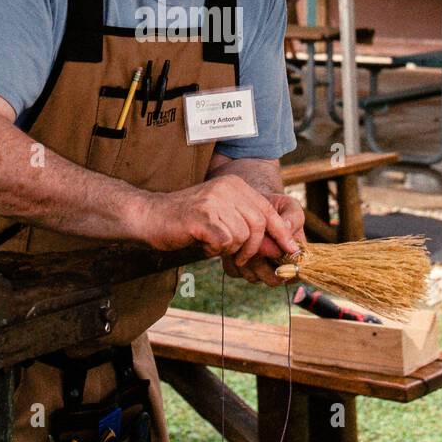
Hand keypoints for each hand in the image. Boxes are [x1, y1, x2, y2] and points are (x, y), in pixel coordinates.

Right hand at [147, 175, 295, 262]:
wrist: (149, 216)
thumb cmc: (186, 221)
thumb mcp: (222, 216)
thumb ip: (247, 226)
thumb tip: (279, 247)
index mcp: (234, 185)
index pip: (267, 210)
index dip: (281, 232)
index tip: (291, 249)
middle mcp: (227, 188)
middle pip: (258, 226)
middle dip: (252, 248)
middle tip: (237, 257)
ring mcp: (214, 201)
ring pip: (241, 237)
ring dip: (227, 248)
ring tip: (209, 242)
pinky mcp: (202, 217)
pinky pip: (224, 243)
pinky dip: (213, 250)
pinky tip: (201, 242)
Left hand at [222, 193, 305, 286]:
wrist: (250, 202)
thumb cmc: (275, 206)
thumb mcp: (289, 206)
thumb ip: (294, 217)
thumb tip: (288, 229)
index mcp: (293, 257)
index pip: (294, 275)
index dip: (287, 267)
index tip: (279, 250)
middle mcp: (275, 267)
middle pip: (273, 279)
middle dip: (265, 263)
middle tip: (258, 245)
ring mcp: (255, 268)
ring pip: (253, 277)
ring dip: (248, 259)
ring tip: (246, 239)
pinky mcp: (236, 266)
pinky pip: (234, 271)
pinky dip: (232, 259)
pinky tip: (235, 243)